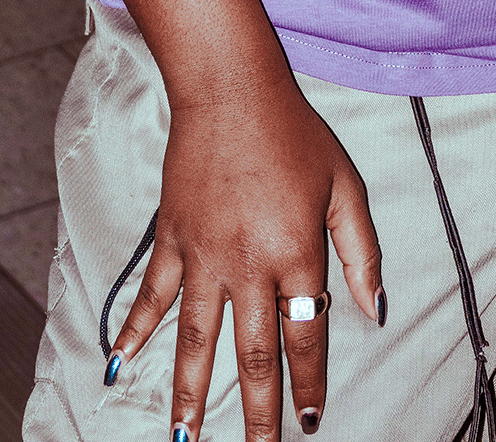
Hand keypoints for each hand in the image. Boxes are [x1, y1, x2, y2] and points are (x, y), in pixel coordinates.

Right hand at [108, 74, 383, 440]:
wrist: (231, 90)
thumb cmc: (293, 133)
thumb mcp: (343, 185)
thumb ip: (361, 250)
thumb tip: (374, 309)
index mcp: (297, 252)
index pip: (306, 337)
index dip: (308, 385)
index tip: (309, 422)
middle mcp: (249, 263)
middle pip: (254, 354)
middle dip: (258, 412)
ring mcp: (205, 254)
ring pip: (198, 339)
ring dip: (191, 393)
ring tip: (186, 438)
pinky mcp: (173, 238)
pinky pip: (154, 294)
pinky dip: (136, 330)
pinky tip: (121, 363)